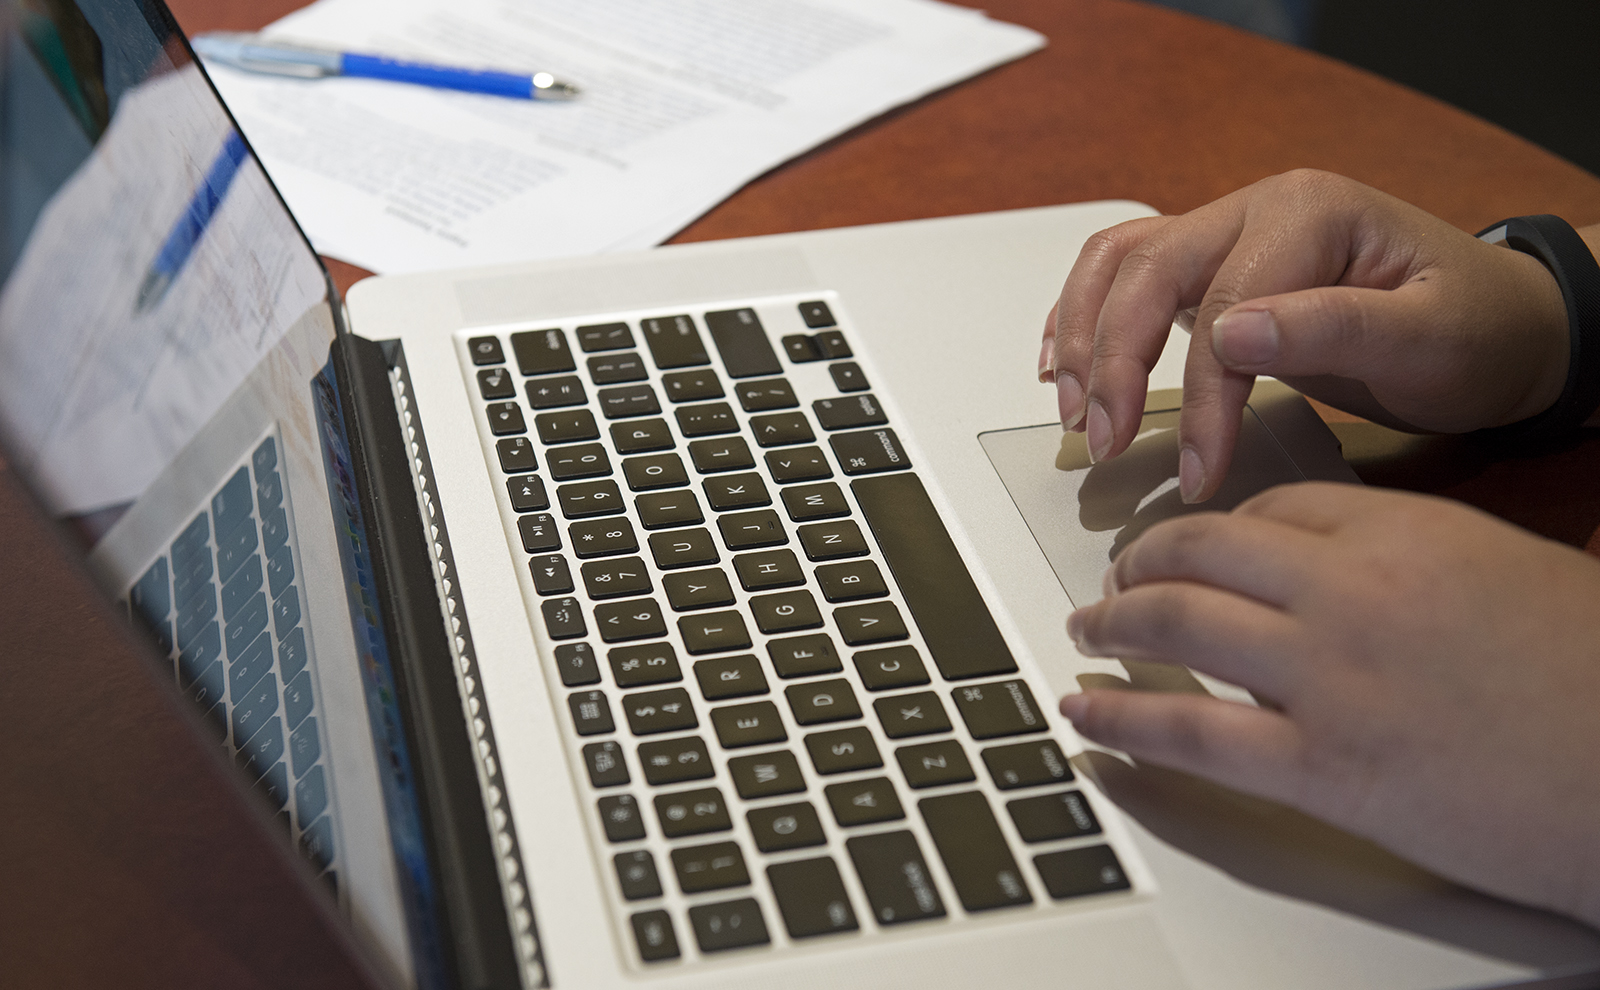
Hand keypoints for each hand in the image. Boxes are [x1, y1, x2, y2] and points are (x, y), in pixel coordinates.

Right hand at [1038, 169, 1569, 501]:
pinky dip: (1083, 316)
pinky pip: (1123, 274)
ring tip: (1073, 411)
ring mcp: (1227, 233)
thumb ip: (1331, 329)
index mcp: (1307, 213)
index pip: (1221, 308)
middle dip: (1112, 363)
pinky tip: (1063, 363)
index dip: (1199, 397)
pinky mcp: (1212, 269)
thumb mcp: (1427, 336)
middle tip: (1104, 442)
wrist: (1497, 323)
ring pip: (1118, 264)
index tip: (1198, 471)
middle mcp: (1254, 210)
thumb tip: (1231, 336)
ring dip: (1083, 336)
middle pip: (1145, 272)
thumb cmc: (1474, 330)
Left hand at [1060, 481, 1599, 925]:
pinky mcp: (1323, 767)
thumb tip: (1336, 570)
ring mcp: (1328, 675)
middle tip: (1114, 579)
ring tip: (1087, 630)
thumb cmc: (1592, 678)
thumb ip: (1408, 560)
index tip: (1186, 546)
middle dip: (1140, 563)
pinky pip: (1190, 731)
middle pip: (1200, 552)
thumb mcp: (1501, 574)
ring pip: (1178, 623)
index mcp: (1402, 532)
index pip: (1266, 512)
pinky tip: (1086, 712)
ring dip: (1113, 624)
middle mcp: (1350, 589)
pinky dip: (1121, 717)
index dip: (1209, 533)